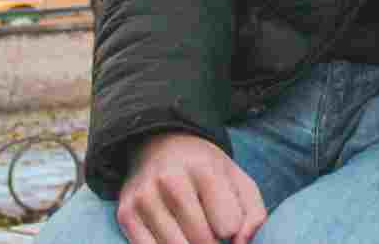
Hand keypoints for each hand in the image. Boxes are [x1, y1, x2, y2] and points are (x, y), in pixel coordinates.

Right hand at [117, 132, 265, 243]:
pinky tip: (173, 236)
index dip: (231, 230)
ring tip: (192, 232)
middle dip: (211, 243)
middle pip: (202, 240)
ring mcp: (144, 197)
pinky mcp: (125, 213)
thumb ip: (254, 214)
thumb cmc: (206, 170)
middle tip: (208, 230)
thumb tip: (241, 243)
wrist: (158, 145)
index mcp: (204, 168)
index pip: (228, 224)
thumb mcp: (238, 180)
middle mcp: (170, 180)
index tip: (226, 222)